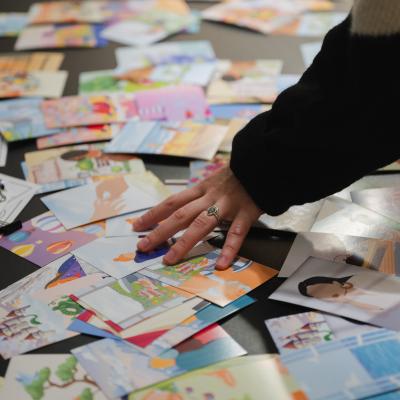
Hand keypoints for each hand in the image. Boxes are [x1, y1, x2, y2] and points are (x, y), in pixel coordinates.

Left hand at [133, 166, 261, 269]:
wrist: (264, 162)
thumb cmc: (239, 175)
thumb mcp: (215, 181)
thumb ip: (201, 195)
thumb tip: (184, 210)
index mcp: (201, 189)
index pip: (172, 202)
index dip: (153, 214)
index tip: (137, 226)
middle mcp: (210, 197)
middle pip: (181, 215)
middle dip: (160, 231)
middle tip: (144, 247)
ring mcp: (227, 205)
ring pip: (202, 225)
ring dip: (184, 243)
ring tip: (170, 259)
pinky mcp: (246, 212)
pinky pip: (236, 233)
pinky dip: (229, 249)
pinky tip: (220, 264)